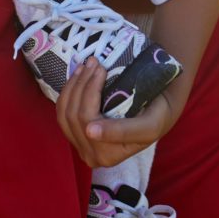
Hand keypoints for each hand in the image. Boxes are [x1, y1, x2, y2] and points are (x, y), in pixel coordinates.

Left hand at [56, 59, 188, 168]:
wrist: (157, 114)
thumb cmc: (155, 117)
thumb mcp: (147, 126)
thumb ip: (123, 131)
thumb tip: (89, 131)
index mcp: (108, 156)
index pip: (87, 120)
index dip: (90, 90)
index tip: (100, 67)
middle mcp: (91, 156)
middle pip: (74, 115)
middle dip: (83, 83)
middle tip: (95, 61)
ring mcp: (80, 145)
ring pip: (65, 112)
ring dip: (74, 84)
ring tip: (87, 65)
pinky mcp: (73, 134)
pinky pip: (61, 112)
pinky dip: (68, 90)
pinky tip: (78, 74)